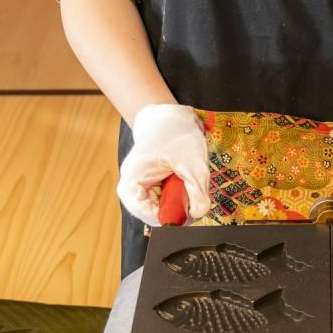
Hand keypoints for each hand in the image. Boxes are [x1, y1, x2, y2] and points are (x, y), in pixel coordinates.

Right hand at [117, 103, 211, 225]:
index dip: (164, 215)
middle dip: (175, 209)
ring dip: (179, 201)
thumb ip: (197, 192)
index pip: (142, 211)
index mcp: (133, 179)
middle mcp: (134, 187)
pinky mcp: (154, 187)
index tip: (185, 212)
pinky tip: (184, 180)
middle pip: (152, 213)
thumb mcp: (193, 163)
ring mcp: (144, 187)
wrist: (172, 116)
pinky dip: (179, 195)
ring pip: (162, 208)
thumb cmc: (177, 133)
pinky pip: (167, 201)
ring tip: (188, 181)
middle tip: (194, 199)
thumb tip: (199, 214)